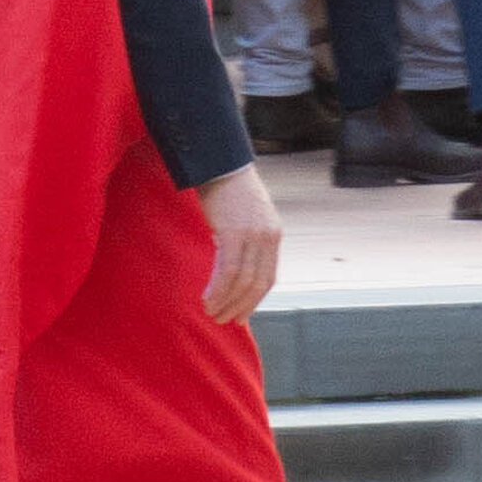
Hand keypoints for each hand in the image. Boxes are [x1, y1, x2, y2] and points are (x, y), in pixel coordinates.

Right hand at [198, 162, 282, 327]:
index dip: (254, 300)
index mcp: (273, 234)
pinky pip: (228, 271)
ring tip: (212, 313)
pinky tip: (208, 299)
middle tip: (224, 320)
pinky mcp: (234, 232)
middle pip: (257, 283)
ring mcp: (253, 234)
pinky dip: (218, 290)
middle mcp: (268, 236)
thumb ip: (248, 240)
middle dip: (241, 306)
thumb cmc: (228, 188)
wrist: (219, 161)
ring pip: (242, 281)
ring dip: (227, 302)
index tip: (241, 315)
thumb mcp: (246, 217)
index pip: (268, 276)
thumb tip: (237, 265)